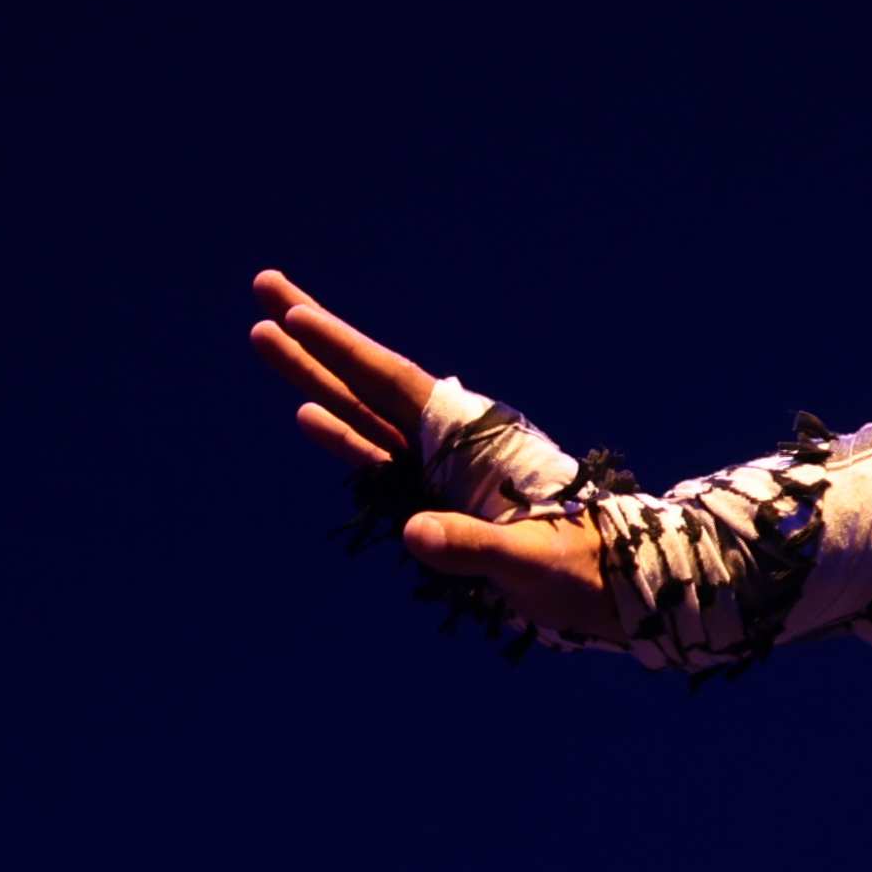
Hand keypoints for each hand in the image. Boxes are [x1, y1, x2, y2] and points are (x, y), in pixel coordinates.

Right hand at [246, 267, 609, 639]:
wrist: (611, 588)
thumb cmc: (582, 566)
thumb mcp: (532, 557)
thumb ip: (475, 545)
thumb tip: (415, 532)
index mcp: (471, 439)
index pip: (393, 383)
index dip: (343, 350)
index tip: (297, 313)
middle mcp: (445, 442)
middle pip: (364, 379)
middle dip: (314, 337)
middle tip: (263, 284)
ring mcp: (434, 469)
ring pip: (359, 412)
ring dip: (312, 377)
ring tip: (260, 334)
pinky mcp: (431, 500)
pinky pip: (376, 460)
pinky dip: (341, 437)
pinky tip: (307, 413)